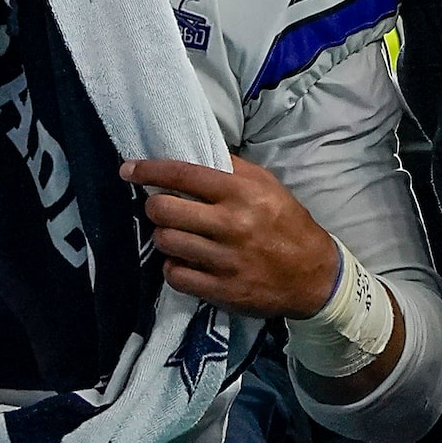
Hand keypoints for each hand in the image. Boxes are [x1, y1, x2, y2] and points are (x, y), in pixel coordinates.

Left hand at [122, 154, 338, 316]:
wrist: (314, 277)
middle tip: (163, 208)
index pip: (182, 174)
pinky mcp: (221, 290)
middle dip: (155, 206)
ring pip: (165, 241)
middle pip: (163, 209)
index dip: (148, 170)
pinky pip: (175, 275)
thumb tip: (189, 152)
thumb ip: (230, 169)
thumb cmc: (287, 225)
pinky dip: (174, 267)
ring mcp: (225, 260)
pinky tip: (186, 261)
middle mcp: (231, 225)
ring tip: (179, 235)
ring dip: (165, 236)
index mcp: (242, 193)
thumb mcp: (267, 186)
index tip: (127, 169)